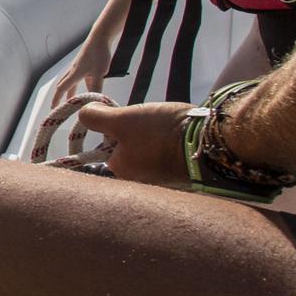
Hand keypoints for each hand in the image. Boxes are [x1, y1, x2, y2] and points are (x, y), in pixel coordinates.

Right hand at [48, 38, 112, 108]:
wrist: (100, 37)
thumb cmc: (99, 53)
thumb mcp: (99, 73)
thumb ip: (96, 88)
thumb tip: (95, 101)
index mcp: (74, 74)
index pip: (62, 89)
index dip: (57, 100)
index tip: (53, 109)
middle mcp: (73, 71)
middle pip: (62, 85)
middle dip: (60, 96)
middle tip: (60, 106)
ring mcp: (78, 67)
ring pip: (70, 81)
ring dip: (69, 91)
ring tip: (72, 100)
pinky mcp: (83, 64)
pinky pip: (78, 77)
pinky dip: (79, 84)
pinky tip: (89, 87)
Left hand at [76, 100, 191, 187]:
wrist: (211, 140)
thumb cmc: (160, 131)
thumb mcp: (122, 119)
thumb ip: (97, 118)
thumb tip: (83, 114)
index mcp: (122, 172)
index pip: (108, 150)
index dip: (114, 129)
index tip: (127, 119)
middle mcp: (140, 182)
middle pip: (129, 151)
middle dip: (136, 134)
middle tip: (150, 124)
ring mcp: (163, 180)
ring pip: (149, 152)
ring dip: (154, 138)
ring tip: (166, 128)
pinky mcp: (181, 175)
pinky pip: (167, 156)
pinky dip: (169, 144)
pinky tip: (177, 135)